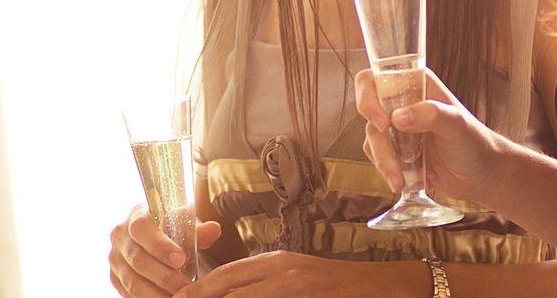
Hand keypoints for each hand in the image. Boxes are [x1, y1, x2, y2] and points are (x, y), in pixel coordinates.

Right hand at [109, 203, 221, 297]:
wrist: (154, 237)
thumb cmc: (171, 227)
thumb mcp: (183, 222)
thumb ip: (197, 228)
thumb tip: (214, 230)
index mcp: (135, 216)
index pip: (141, 228)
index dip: (160, 245)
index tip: (181, 259)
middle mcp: (120, 238)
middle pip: (138, 259)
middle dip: (163, 275)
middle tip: (185, 286)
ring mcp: (116, 261)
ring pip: (133, 282)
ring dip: (156, 293)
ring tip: (179, 297)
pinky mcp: (116, 280)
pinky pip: (130, 294)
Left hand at [174, 251, 424, 297]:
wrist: (377, 287)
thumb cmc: (335, 284)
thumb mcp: (297, 275)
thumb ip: (267, 282)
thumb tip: (235, 290)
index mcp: (276, 262)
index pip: (227, 275)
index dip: (200, 289)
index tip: (178, 297)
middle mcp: (281, 273)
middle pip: (231, 290)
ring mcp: (293, 287)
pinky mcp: (304, 296)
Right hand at [355, 66, 503, 205]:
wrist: (482, 177)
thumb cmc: (475, 142)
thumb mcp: (456, 124)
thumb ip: (430, 115)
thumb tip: (397, 118)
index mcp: (415, 84)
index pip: (376, 78)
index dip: (369, 96)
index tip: (382, 121)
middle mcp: (402, 102)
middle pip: (367, 109)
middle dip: (376, 136)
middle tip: (389, 157)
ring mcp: (397, 128)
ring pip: (372, 137)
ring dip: (384, 161)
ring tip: (401, 181)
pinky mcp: (396, 151)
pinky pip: (378, 157)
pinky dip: (387, 170)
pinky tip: (406, 182)